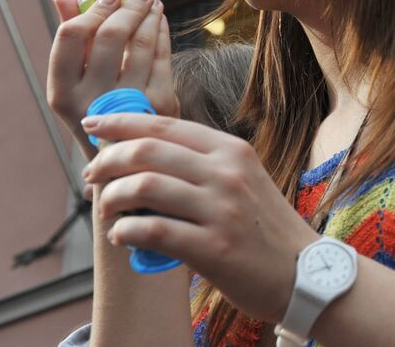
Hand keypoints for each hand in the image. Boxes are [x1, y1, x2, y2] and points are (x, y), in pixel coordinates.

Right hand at [46, 0, 177, 157]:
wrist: (126, 158)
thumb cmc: (96, 109)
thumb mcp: (75, 82)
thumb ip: (71, 38)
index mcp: (61, 92)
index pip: (70, 37)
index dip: (93, 10)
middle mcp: (89, 101)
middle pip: (109, 36)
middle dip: (128, 8)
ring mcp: (126, 103)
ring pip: (140, 43)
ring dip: (149, 15)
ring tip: (152, 2)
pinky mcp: (158, 104)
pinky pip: (162, 56)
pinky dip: (162, 32)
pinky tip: (160, 21)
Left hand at [82, 113, 318, 322]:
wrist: (302, 272)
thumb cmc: (263, 227)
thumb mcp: (242, 179)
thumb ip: (202, 163)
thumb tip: (144, 151)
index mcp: (232, 150)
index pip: (165, 124)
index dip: (120, 122)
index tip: (93, 124)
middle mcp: (227, 173)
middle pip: (147, 151)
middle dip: (107, 160)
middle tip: (91, 176)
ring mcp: (222, 210)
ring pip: (144, 187)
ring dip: (111, 197)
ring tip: (106, 210)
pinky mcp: (214, 249)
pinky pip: (152, 231)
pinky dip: (125, 231)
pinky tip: (121, 236)